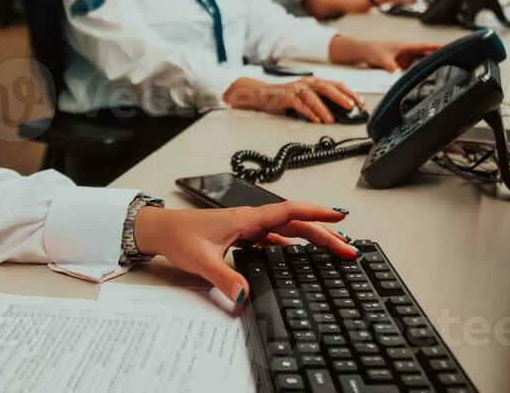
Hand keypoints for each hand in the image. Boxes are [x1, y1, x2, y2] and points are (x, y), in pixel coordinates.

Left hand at [131, 201, 357, 306]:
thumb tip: (245, 297)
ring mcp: (247, 228)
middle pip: (295, 224)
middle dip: (324, 234)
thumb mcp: (202, 261)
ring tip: (334, 251)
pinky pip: (274, 240)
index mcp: (247, 219)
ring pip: (286, 232)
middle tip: (348, 249)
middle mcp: (251, 221)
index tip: (340, 216)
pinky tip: (299, 258)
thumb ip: (225, 278)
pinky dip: (291, 247)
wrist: (161, 230)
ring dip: (310, 240)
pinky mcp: (242, 237)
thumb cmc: (179, 237)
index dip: (317, 213)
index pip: (289, 212)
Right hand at [223, 76, 363, 122]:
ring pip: (313, 96)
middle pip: (327, 87)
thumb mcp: (306, 96)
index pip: (336, 84)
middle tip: (351, 106)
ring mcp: (296, 89)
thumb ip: (321, 101)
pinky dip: (309, 112)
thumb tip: (339, 112)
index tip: (360, 102)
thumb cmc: (286, 96)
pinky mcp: (286, 97)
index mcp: (314, 82)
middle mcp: (307, 83)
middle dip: (341, 96)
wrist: (263, 93)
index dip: (349, 92)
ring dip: (324, 108)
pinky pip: (299, 105)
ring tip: (331, 119)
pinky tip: (315, 120)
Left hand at [330, 36, 441, 71]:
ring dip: (430, 64)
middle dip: (438, 56)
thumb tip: (396, 71)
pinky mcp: (401, 65)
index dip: (437, 47)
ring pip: (421, 61)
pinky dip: (420, 71)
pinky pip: (414, 68)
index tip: (448, 48)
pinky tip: (425, 76)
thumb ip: (389, 65)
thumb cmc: (372, 50)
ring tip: (442, 69)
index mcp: (406, 46)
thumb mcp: (381, 59)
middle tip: (451, 60)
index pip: (425, 46)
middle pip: (427, 54)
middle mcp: (407, 52)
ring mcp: (405, 58)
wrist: (362, 52)